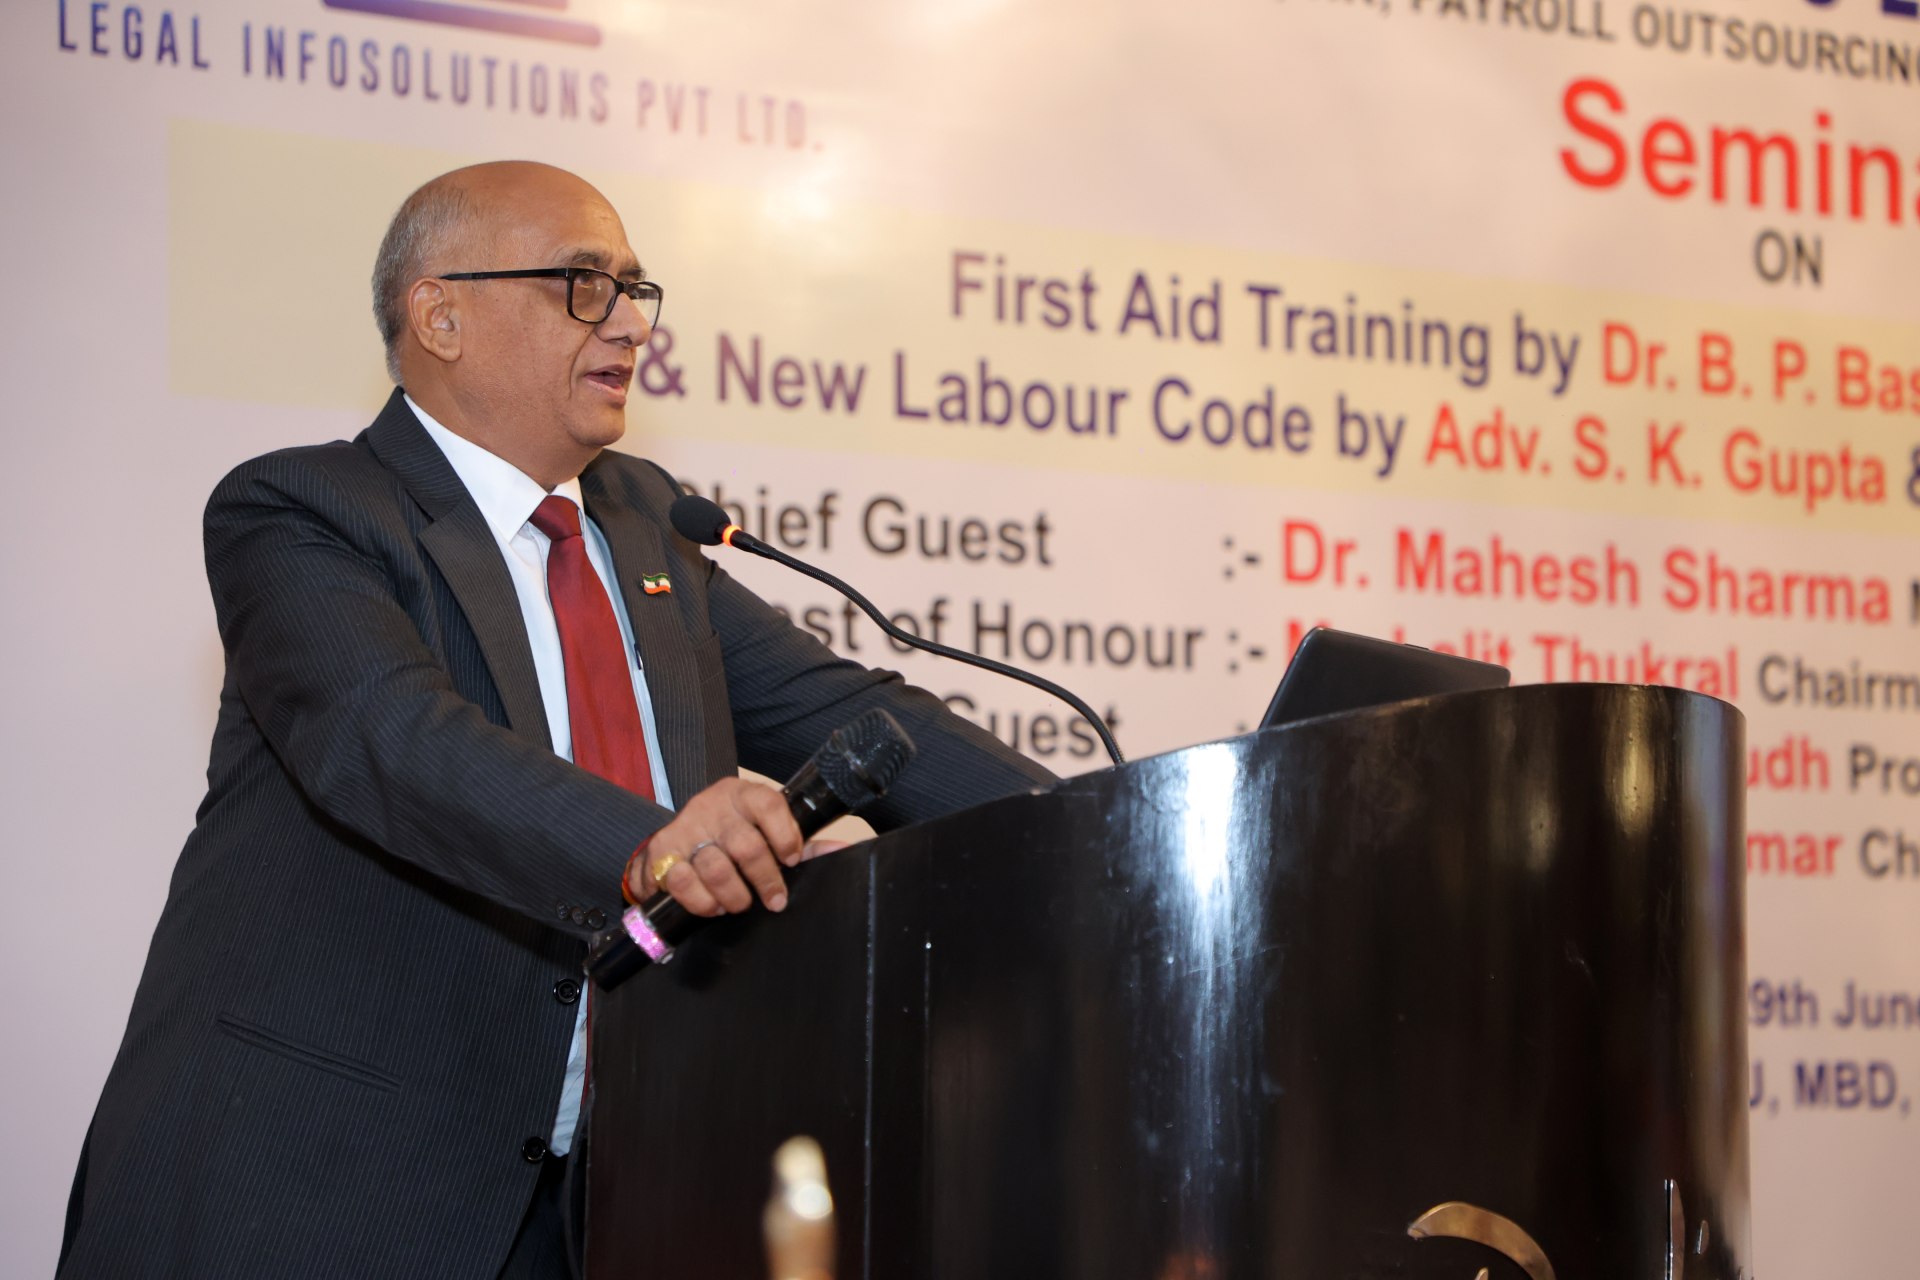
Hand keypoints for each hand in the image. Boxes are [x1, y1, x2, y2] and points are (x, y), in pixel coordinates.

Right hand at [626, 778, 801, 916]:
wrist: (682, 836)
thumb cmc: (736, 833)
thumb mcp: (766, 831)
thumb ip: (802, 843)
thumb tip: (843, 849)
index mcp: (744, 794)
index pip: (769, 805)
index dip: (785, 835)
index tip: (792, 860)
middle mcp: (713, 805)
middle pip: (746, 846)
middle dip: (765, 880)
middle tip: (774, 900)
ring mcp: (686, 826)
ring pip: (715, 867)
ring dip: (733, 895)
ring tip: (739, 904)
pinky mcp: (662, 849)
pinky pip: (683, 881)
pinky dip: (701, 901)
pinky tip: (712, 905)